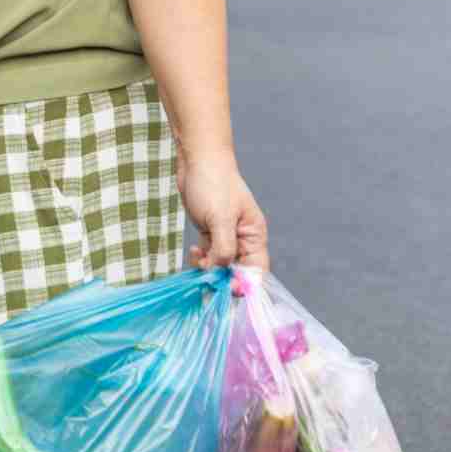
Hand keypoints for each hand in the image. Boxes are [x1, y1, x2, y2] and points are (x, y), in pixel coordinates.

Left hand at [176, 151, 268, 272]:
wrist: (197, 160)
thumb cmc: (213, 184)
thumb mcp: (219, 218)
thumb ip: (223, 247)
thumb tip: (221, 270)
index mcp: (254, 235)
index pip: (256, 270)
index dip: (245, 284)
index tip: (227, 291)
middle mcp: (243, 238)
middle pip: (238, 270)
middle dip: (222, 277)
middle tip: (205, 279)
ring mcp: (226, 235)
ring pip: (221, 264)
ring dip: (209, 268)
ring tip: (197, 259)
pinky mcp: (211, 231)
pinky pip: (209, 253)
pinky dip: (202, 258)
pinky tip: (194, 252)